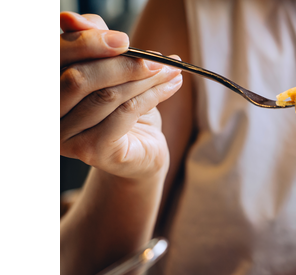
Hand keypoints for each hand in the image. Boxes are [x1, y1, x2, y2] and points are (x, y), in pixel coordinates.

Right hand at [59, 12, 182, 179]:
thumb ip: (93, 44)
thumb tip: (77, 19)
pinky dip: (153, 96)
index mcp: (43, 86)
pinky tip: (171, 86)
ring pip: (106, 95)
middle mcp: (45, 113)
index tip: (123, 39)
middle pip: (79, 77)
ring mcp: (65, 135)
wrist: (141, 153)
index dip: (86, 43)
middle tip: (156, 58)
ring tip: (170, 70)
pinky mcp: (90, 150)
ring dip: (144, 79)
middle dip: (123, 63)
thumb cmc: (123, 111)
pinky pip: (124, 113)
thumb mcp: (109, 71)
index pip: (56, 57)